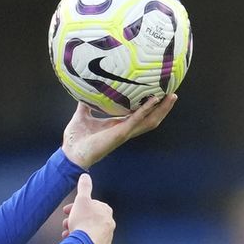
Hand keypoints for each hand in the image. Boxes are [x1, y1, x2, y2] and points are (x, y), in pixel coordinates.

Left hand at [61, 94, 177, 168]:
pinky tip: (153, 100)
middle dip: (164, 108)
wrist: (70, 153)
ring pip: (149, 121)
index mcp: (119, 125)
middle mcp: (125, 129)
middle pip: (151, 119)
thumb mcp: (82, 115)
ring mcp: (124, 132)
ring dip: (161, 109)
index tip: (159, 94)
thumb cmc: (76, 138)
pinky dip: (145, 110)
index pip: (140, 116)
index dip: (151, 107)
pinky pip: (136, 120)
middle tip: (173, 95)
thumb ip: (86, 104)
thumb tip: (84, 89)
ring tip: (171, 97)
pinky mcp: (120, 133)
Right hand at [64, 174, 114, 243]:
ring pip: (88, 230)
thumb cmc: (84, 222)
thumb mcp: (82, 200)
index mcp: (106, 211)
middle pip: (88, 218)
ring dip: (76, 230)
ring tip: (67, 233)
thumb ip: (84, 187)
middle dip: (75, 219)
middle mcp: (109, 223)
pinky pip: (90, 242)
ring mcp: (107, 237)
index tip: (66, 211)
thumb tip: (85, 176)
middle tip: (65, 223)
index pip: (90, 205)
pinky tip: (74, 241)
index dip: (76, 206)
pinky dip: (82, 240)